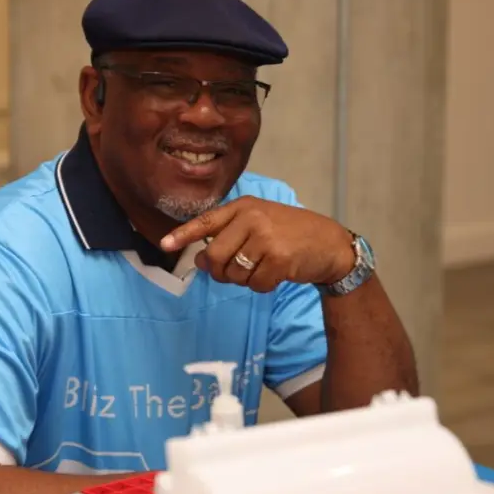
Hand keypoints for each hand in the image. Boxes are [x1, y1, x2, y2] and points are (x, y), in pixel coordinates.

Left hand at [160, 196, 355, 292]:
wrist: (329, 243)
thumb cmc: (291, 234)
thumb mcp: (261, 221)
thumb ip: (231, 235)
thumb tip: (202, 262)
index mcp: (245, 207)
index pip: (207, 221)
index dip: (184, 235)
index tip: (164, 245)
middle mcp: (253, 218)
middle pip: (215, 256)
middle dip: (222, 272)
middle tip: (236, 271)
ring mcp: (266, 237)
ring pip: (234, 274)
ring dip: (246, 280)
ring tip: (263, 268)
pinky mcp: (279, 259)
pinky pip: (255, 284)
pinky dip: (263, 286)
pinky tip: (277, 274)